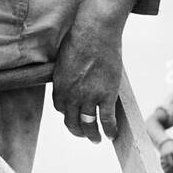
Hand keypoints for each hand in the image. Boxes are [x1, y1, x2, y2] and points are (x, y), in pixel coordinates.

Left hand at [51, 9, 123, 143]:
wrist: (95, 31)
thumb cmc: (80, 37)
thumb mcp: (65, 58)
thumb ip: (68, 72)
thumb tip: (74, 76)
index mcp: (60, 86)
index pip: (61, 108)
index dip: (68, 113)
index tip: (74, 114)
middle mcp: (71, 96)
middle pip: (72, 121)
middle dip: (77, 131)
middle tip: (83, 135)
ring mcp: (89, 97)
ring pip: (89, 125)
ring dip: (93, 136)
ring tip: (97, 140)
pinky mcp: (106, 96)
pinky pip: (107, 120)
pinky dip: (110, 130)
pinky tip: (112, 136)